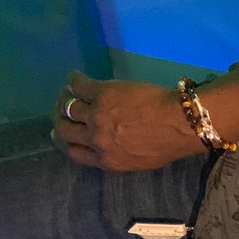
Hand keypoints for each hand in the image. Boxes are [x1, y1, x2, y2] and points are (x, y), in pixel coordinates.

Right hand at [52, 71, 207, 170]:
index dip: (65, 142)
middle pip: (65, 131)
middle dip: (60, 121)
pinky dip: (73, 79)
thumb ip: (119, 157)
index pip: (74, 154)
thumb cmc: (167, 143)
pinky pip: (78, 85)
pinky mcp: (100, 93)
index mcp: (107, 160)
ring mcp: (96, 116)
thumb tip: (109, 150)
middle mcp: (96, 140)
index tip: (60, 134)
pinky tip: (74, 76)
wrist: (178, 122)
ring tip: (68, 92)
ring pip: (68, 107)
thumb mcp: (140, 161)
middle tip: (61, 112)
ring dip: (64, 98)